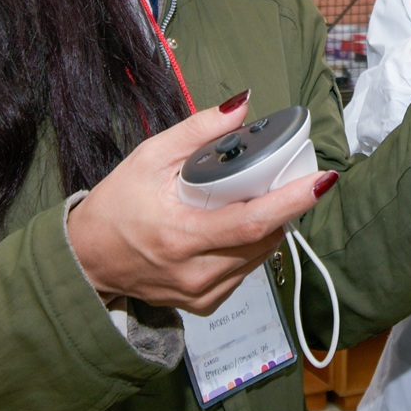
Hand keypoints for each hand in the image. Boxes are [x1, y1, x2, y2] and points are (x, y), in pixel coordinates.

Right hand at [66, 92, 338, 315]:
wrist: (88, 259)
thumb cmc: (116, 206)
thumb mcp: (149, 157)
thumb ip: (197, 131)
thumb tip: (243, 106)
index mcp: (181, 236)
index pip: (251, 223)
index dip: (291, 202)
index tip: (323, 181)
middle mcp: (195, 272)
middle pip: (264, 240)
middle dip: (286, 207)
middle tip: (291, 178)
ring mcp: (201, 293)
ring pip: (259, 258)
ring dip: (270, 226)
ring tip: (259, 198)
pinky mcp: (204, 304)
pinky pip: (244, 272)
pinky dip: (250, 247)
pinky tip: (234, 229)